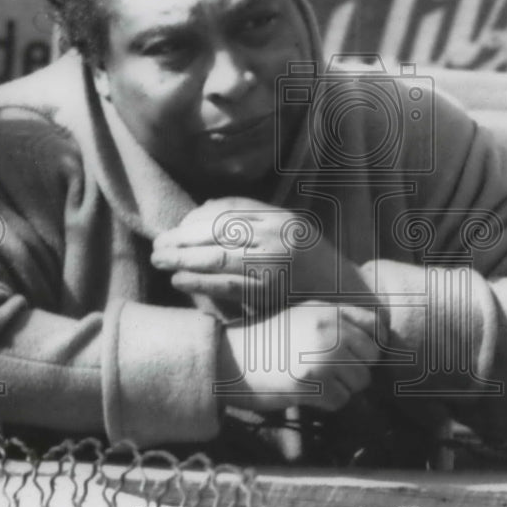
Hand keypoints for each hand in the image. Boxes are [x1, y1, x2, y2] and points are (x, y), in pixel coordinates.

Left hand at [152, 197, 359, 306]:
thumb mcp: (288, 233)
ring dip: (182, 260)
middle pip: (216, 233)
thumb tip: (205, 207)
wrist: (349, 299)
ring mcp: (274, 263)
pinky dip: (199, 283)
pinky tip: (179, 283)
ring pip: (217, 258)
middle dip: (181, 240)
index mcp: (280, 220)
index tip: (175, 229)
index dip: (195, 221)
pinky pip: (226, 286)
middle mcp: (277, 236)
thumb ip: (253, 219)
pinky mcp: (270, 292)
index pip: (227, 213)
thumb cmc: (312, 268)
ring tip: (160, 262)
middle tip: (157, 247)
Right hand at [218, 301, 380, 413]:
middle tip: (327, 372)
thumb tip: (381, 338)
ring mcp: (321, 357)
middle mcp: (329, 331)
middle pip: (371, 360)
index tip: (351, 356)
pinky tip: (306, 392)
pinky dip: (327, 402)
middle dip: (355, 370)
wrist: (232, 358)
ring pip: (359, 382)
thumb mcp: (304, 315)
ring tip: (314, 380)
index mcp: (329, 311)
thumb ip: (339, 320)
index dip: (368, 347)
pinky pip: (341, 401)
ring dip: (342, 387)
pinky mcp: (311, 384)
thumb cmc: (270, 340)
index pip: (376, 330)